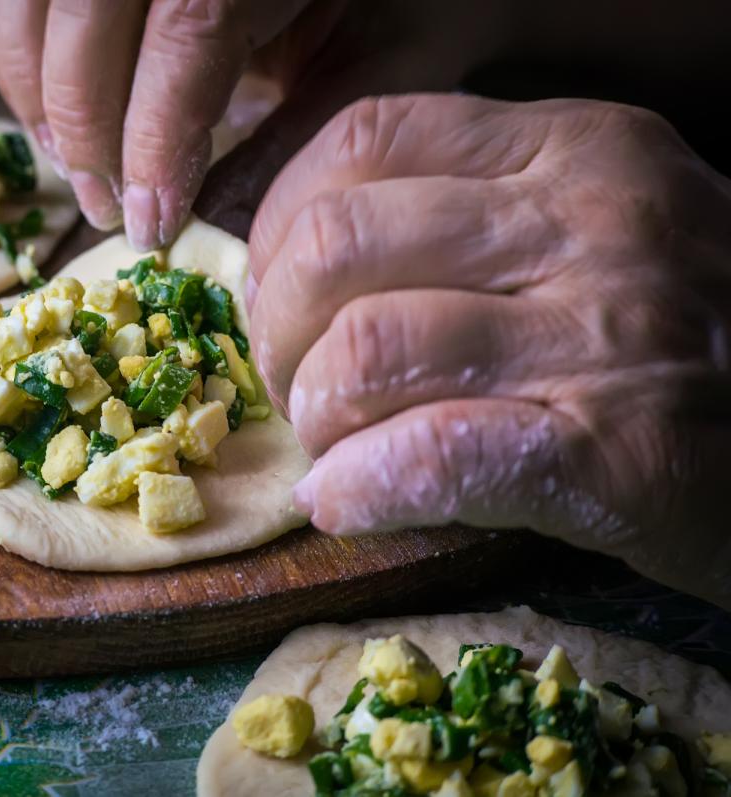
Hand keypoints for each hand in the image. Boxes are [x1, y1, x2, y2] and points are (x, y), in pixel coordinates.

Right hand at [0, 0, 511, 249]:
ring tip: (79, 169)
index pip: (182, 40)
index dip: (155, 147)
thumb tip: (213, 219)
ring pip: (23, 18)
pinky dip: (26, 63)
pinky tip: (63, 113)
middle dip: (88, 141)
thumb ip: (305, 132)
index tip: (150, 229)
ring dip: (39, 104)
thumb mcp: (380, 52)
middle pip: (81, 31)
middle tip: (113, 213)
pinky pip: (16, 4)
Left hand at [248, 93, 730, 608]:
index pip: (359, 139)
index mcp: (569, 146)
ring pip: (364, 353)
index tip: (274, 290)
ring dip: (314, 417)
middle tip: (293, 381)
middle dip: (277, 331)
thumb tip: (291, 251)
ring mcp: (608, 336)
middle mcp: (589, 222)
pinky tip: (348, 501)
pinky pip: (425, 459)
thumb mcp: (591, 224)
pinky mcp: (617, 457)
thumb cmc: (682, 333)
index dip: (278, 223)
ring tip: (332, 447)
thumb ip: (464, 212)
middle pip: (335, 247)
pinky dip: (357, 489)